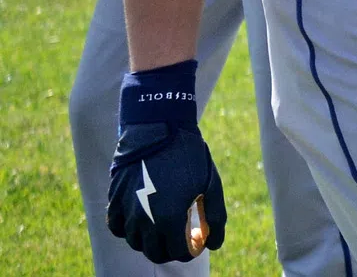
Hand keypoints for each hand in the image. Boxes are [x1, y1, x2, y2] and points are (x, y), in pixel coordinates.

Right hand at [107, 122, 226, 261]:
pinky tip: (140, 221)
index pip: (178, 252)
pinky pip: (116, 227)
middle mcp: (144, 220)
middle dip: (170, 250)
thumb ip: (215, 218)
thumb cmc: (189, 156)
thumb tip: (214, 244)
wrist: (159, 129)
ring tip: (163, 229)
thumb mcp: (211, 185)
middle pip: (155, 253)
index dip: (189, 251)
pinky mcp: (114, 199)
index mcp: (170, 218)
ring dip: (149, 241)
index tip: (195, 243)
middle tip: (180, 239)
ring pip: (135, 242)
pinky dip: (127, 230)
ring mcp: (126, 211)